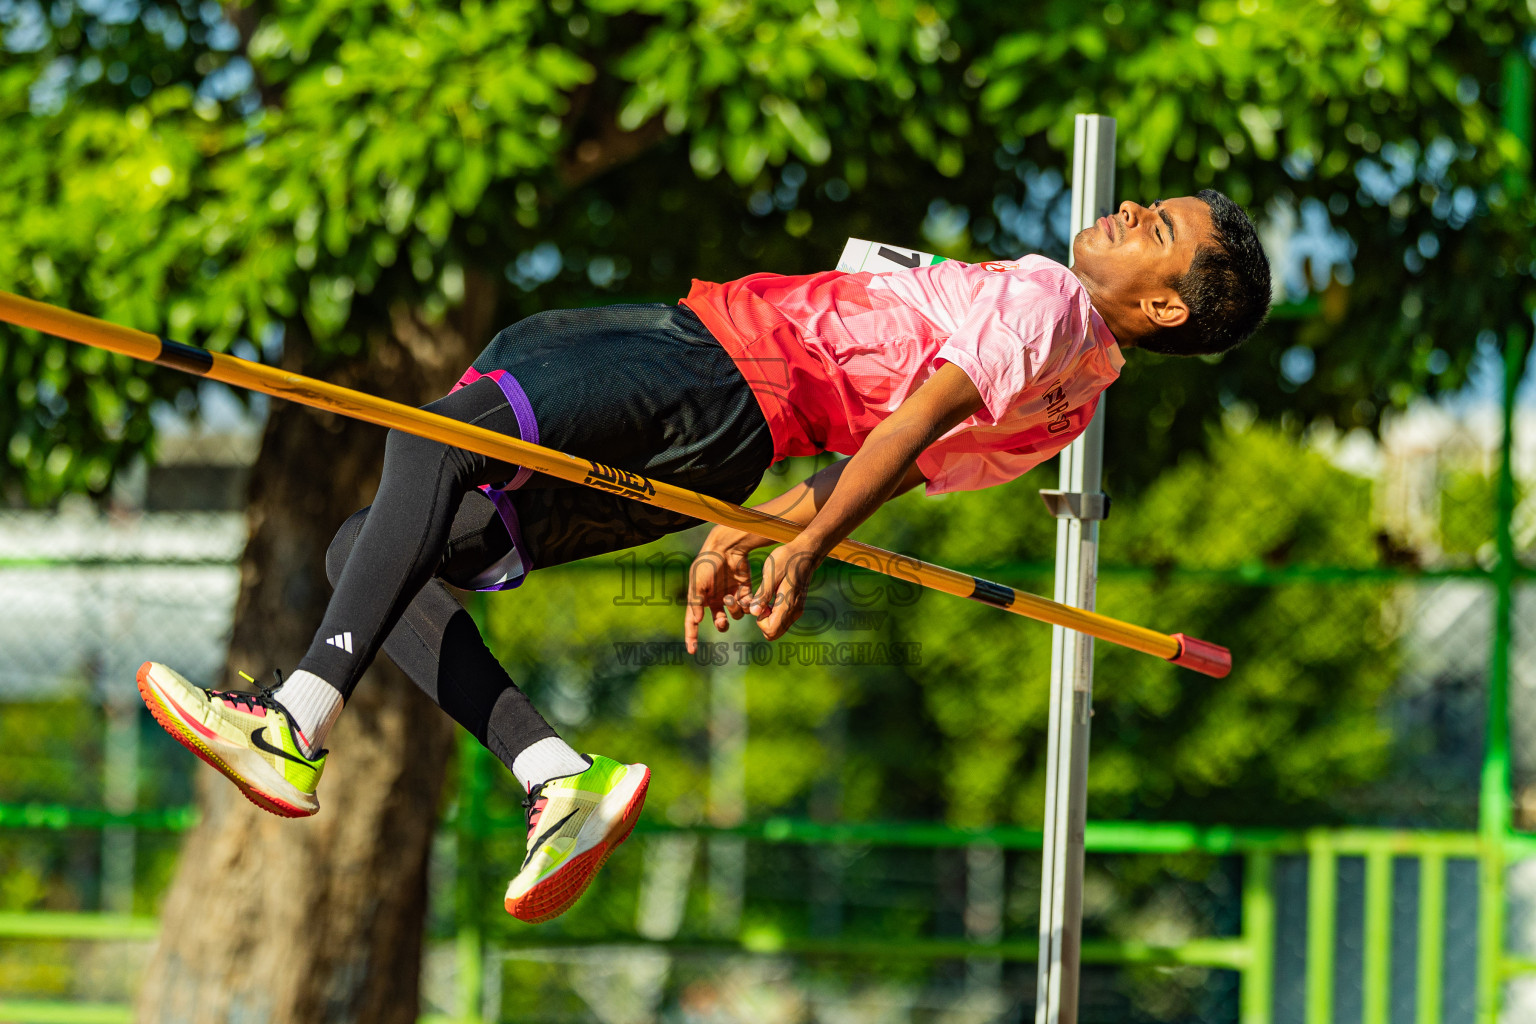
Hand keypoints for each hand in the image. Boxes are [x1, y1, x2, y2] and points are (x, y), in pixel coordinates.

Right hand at [684, 528, 758, 652]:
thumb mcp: (697, 582)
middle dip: (721, 624)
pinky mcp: (743, 591)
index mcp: (699, 597)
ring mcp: (729, 595)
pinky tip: (743, 598)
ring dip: (733, 611)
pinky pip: (745, 606)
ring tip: (732, 599)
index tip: (692, 651)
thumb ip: (696, 602)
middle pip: (718, 621)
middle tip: (723, 621)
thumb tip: (696, 621)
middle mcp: (714, 598)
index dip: (691, 636)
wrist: (728, 547)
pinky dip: (745, 605)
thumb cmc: (708, 563)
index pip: (692, 621)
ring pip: (734, 615)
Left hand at [749, 537, 823, 641]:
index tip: (760, 603)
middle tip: (762, 601)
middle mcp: (795, 612)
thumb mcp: (770, 573)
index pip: (770, 631)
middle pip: (773, 633)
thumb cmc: (787, 559)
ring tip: (767, 597)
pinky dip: (774, 613)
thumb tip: (753, 612)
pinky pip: (782, 620)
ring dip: (768, 617)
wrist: (806, 552)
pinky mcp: (796, 607)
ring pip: (778, 627)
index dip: (759, 620)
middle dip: (763, 621)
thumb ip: (763, 595)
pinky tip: (773, 596)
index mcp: (788, 605)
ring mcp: (797, 610)